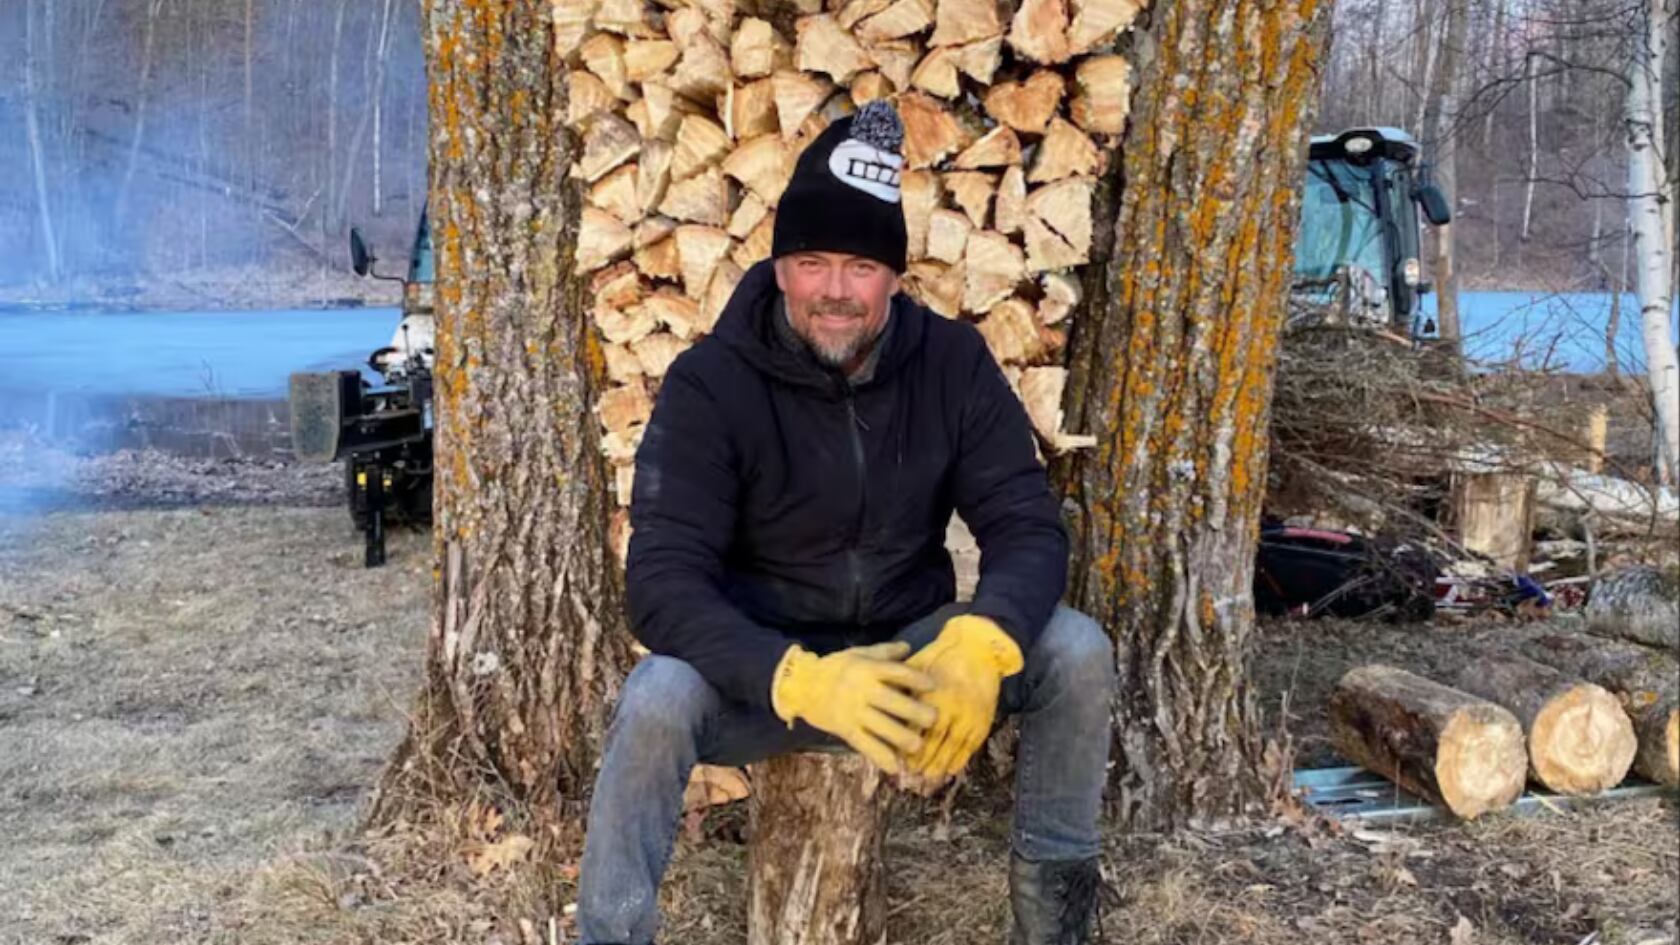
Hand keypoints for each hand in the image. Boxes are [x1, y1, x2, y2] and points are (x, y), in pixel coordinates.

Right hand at [771, 641, 937, 774]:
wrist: (801, 686)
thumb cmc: (835, 668)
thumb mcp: (858, 654)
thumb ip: (884, 652)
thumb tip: (908, 647)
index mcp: (868, 669)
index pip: (897, 673)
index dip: (917, 679)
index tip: (934, 686)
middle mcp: (863, 690)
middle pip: (893, 702)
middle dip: (915, 712)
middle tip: (933, 719)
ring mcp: (854, 712)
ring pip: (882, 727)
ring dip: (902, 738)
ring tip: (918, 746)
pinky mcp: (846, 730)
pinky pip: (865, 745)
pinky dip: (880, 757)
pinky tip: (895, 767)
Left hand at [905, 615, 1022, 780]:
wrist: (978, 648)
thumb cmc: (942, 655)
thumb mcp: (917, 667)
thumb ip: (903, 687)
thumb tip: (885, 705)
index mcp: (933, 695)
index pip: (916, 726)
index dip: (906, 743)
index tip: (896, 756)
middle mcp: (951, 707)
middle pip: (934, 741)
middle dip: (922, 759)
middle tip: (911, 773)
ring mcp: (969, 715)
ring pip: (953, 746)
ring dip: (940, 764)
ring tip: (929, 776)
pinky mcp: (983, 718)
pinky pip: (971, 744)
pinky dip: (961, 759)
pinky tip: (951, 769)